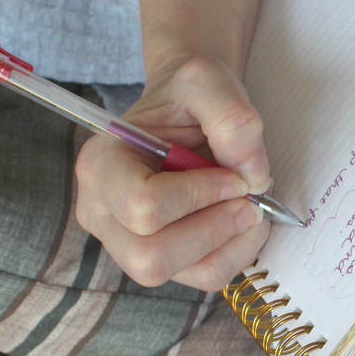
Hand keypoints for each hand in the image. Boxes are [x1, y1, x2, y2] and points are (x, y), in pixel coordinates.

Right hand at [75, 57, 271, 290]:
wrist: (189, 105)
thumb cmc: (189, 94)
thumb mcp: (208, 81)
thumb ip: (233, 120)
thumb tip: (253, 178)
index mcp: (101, 164)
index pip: (142, 206)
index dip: (199, 196)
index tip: (235, 175)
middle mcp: (102, 211)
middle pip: (150, 257)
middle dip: (214, 229)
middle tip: (248, 196)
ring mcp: (127, 241)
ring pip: (181, 273)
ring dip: (231, 242)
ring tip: (250, 204)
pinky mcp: (163, 256)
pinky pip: (204, 275)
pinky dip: (238, 252)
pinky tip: (244, 220)